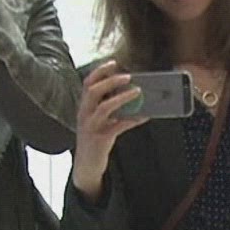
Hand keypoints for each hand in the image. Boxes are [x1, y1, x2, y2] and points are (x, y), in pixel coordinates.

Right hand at [69, 61, 146, 198]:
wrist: (86, 166)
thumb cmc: (95, 140)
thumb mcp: (99, 121)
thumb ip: (111, 108)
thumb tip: (133, 95)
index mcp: (84, 107)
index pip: (87, 84)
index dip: (99, 71)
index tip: (113, 63)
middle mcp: (84, 114)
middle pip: (93, 91)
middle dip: (110, 81)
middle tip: (128, 76)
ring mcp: (91, 127)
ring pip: (104, 107)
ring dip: (122, 97)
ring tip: (137, 92)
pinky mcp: (100, 139)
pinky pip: (118, 126)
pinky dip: (132, 120)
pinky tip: (145, 116)